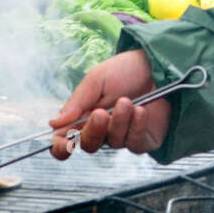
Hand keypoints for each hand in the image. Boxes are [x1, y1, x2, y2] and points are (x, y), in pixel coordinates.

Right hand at [49, 50, 169, 156]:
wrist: (159, 66)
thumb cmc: (126, 70)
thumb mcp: (96, 80)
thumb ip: (76, 103)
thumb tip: (54, 124)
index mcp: (84, 114)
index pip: (65, 139)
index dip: (62, 146)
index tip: (66, 143)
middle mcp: (102, 128)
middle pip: (88, 145)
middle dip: (93, 131)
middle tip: (101, 113)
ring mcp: (122, 136)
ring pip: (113, 143)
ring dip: (119, 122)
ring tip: (127, 102)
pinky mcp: (143, 140)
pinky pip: (134, 143)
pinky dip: (136, 126)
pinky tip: (141, 110)